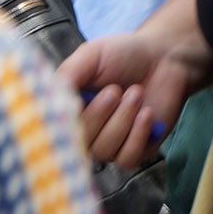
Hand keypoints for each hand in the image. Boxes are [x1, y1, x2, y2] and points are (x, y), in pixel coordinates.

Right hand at [59, 23, 212, 170]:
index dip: (63, 122)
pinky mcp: (135, 150)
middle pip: (79, 142)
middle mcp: (84, 132)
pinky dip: (137, 135)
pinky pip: (127, 158)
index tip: (78, 102)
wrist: (165, 57)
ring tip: (136, 93)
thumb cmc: (124, 55)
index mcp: (67, 111)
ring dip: (123, 120)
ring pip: (104, 150)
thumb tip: (48, 99)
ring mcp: (109, 144)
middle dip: (99, 116)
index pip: (52, 130)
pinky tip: (147, 113)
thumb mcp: (91, 55)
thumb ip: (68, 74)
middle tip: (115, 90)